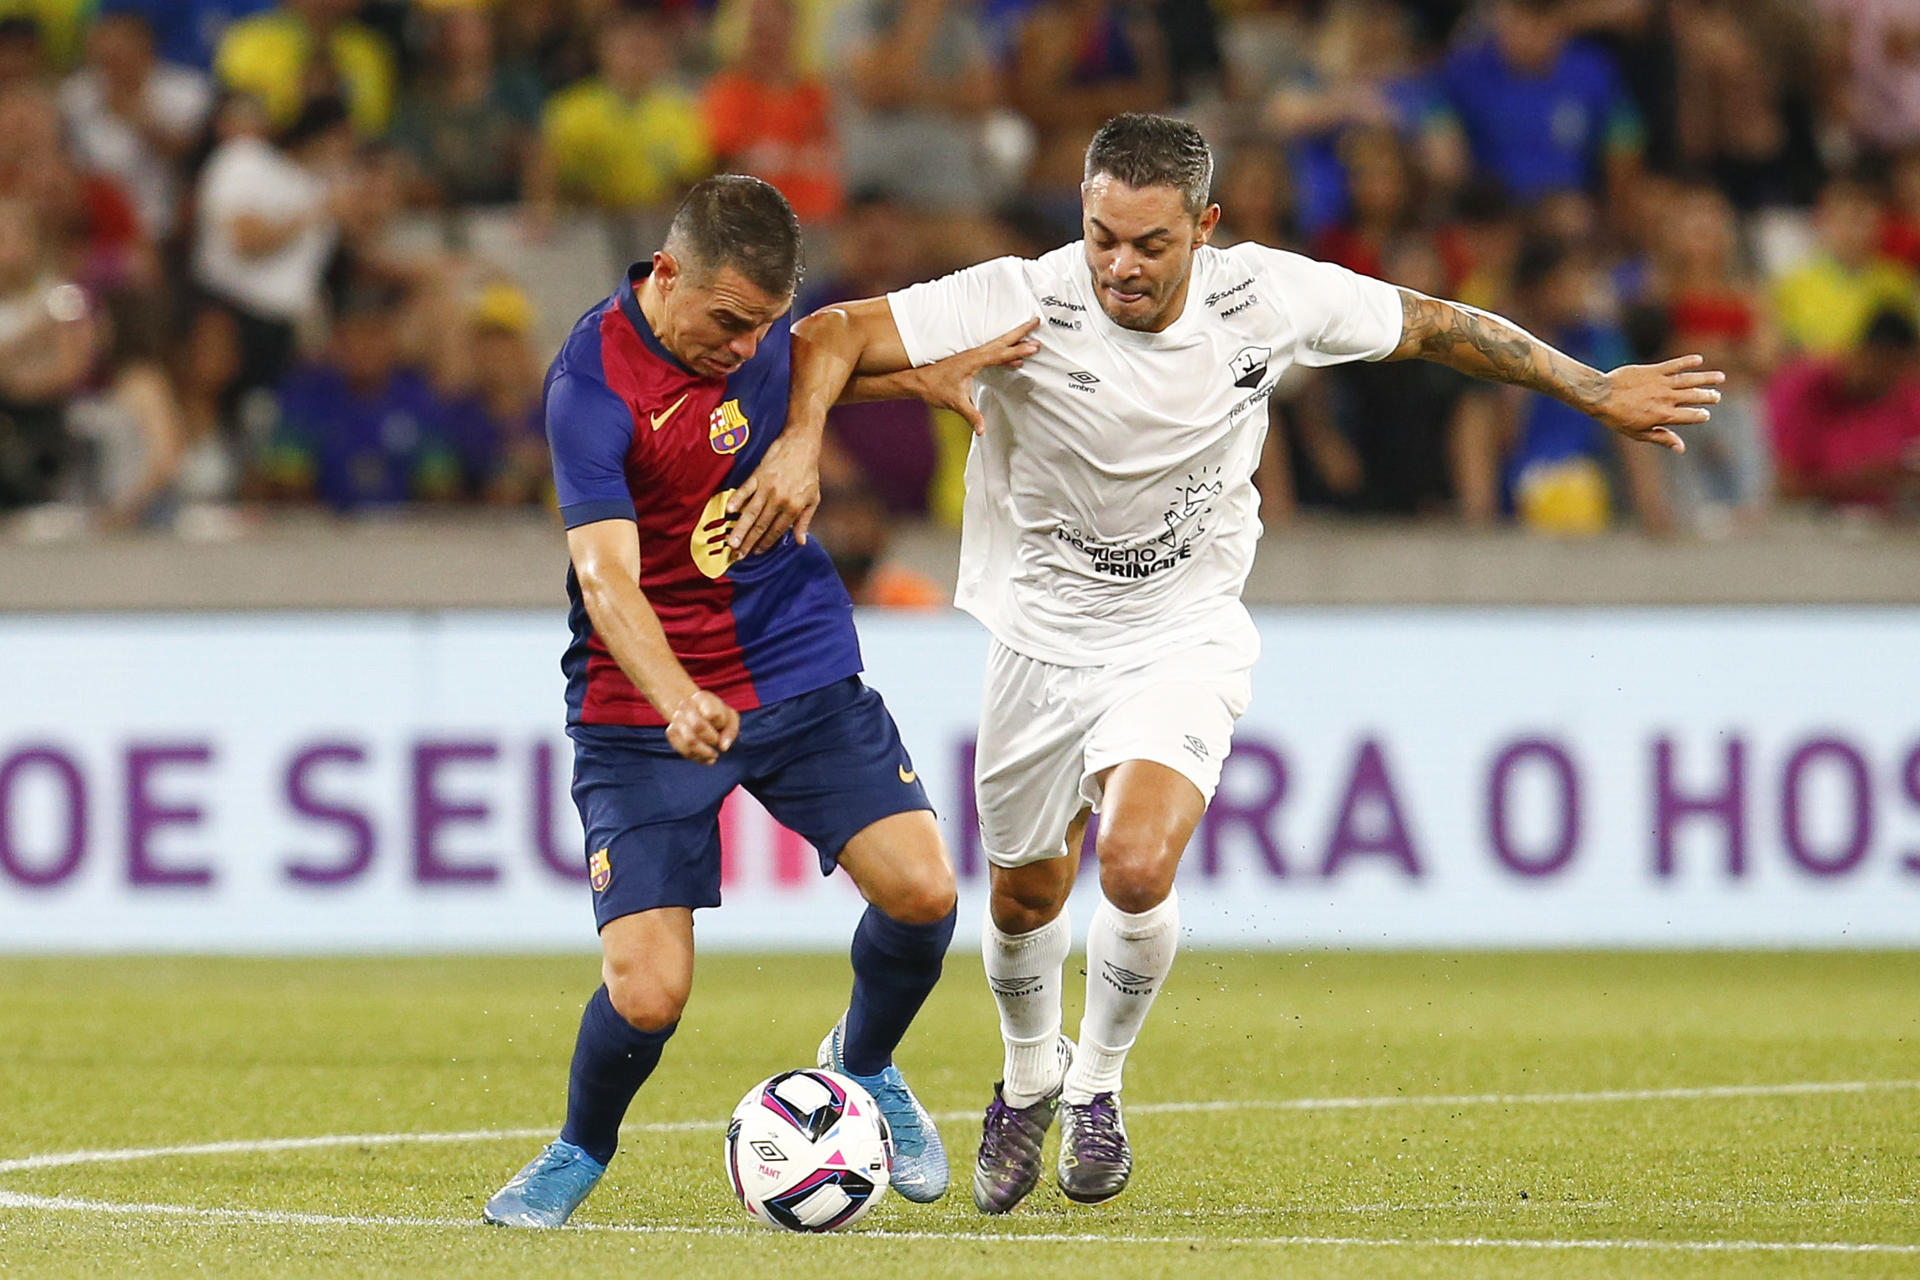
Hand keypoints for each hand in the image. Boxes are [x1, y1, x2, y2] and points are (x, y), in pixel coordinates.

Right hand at [666, 690, 738, 764]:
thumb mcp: (730, 718)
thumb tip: (723, 748)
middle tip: (716, 741)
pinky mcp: (670, 733)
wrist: (694, 711)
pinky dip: (697, 758)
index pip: (712, 714)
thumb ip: (731, 731)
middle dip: (712, 739)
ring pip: (690, 742)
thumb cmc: (717, 716)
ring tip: (713, 755)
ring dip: (705, 752)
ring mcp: (676, 719)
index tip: (721, 725)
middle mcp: (685, 706)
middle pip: (698, 726)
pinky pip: (683, 751)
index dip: (720, 724)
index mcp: (701, 698)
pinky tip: (706, 758)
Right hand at [727, 431, 820, 554]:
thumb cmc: (808, 472)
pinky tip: (728, 511)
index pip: (777, 531)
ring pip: (751, 512)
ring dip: (740, 529)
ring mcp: (767, 487)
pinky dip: (736, 500)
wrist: (801, 444)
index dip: (766, 544)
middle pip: (762, 525)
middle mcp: (780, 499)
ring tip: (731, 543)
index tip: (755, 553)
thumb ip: (805, 521)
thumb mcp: (813, 498)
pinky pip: (745, 490)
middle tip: (737, 556)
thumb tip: (801, 542)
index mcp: (794, 507)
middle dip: (749, 543)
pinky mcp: (758, 475)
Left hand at [913, 318, 1040, 432]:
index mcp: (974, 360)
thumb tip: (982, 429)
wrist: (919, 381)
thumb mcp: (955, 403)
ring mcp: (974, 355)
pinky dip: (1006, 353)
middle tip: (1037, 320)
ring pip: (999, 344)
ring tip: (1032, 335)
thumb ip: (971, 415)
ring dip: (1015, 338)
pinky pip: (994, 353)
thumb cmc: (935, 388)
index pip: (1001, 354)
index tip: (1035, 345)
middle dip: (1021, 331)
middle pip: (1003, 340)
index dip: (1019, 350)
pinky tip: (1015, 360)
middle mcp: (975, 354)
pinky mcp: (972, 360)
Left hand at [1593, 354, 1723, 453]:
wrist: (1600, 396)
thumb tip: (1681, 448)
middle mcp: (1666, 399)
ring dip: (1706, 378)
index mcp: (1664, 416)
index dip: (1700, 415)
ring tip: (1720, 377)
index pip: (1691, 415)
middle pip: (1695, 396)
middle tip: (1716, 396)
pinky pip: (1675, 364)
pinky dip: (1687, 361)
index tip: (1705, 414)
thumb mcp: (1639, 433)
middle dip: (1708, 396)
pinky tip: (1698, 359)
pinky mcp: (1654, 370)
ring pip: (1690, 380)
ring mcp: (1661, 383)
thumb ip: (1662, 438)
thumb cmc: (1617, 418)